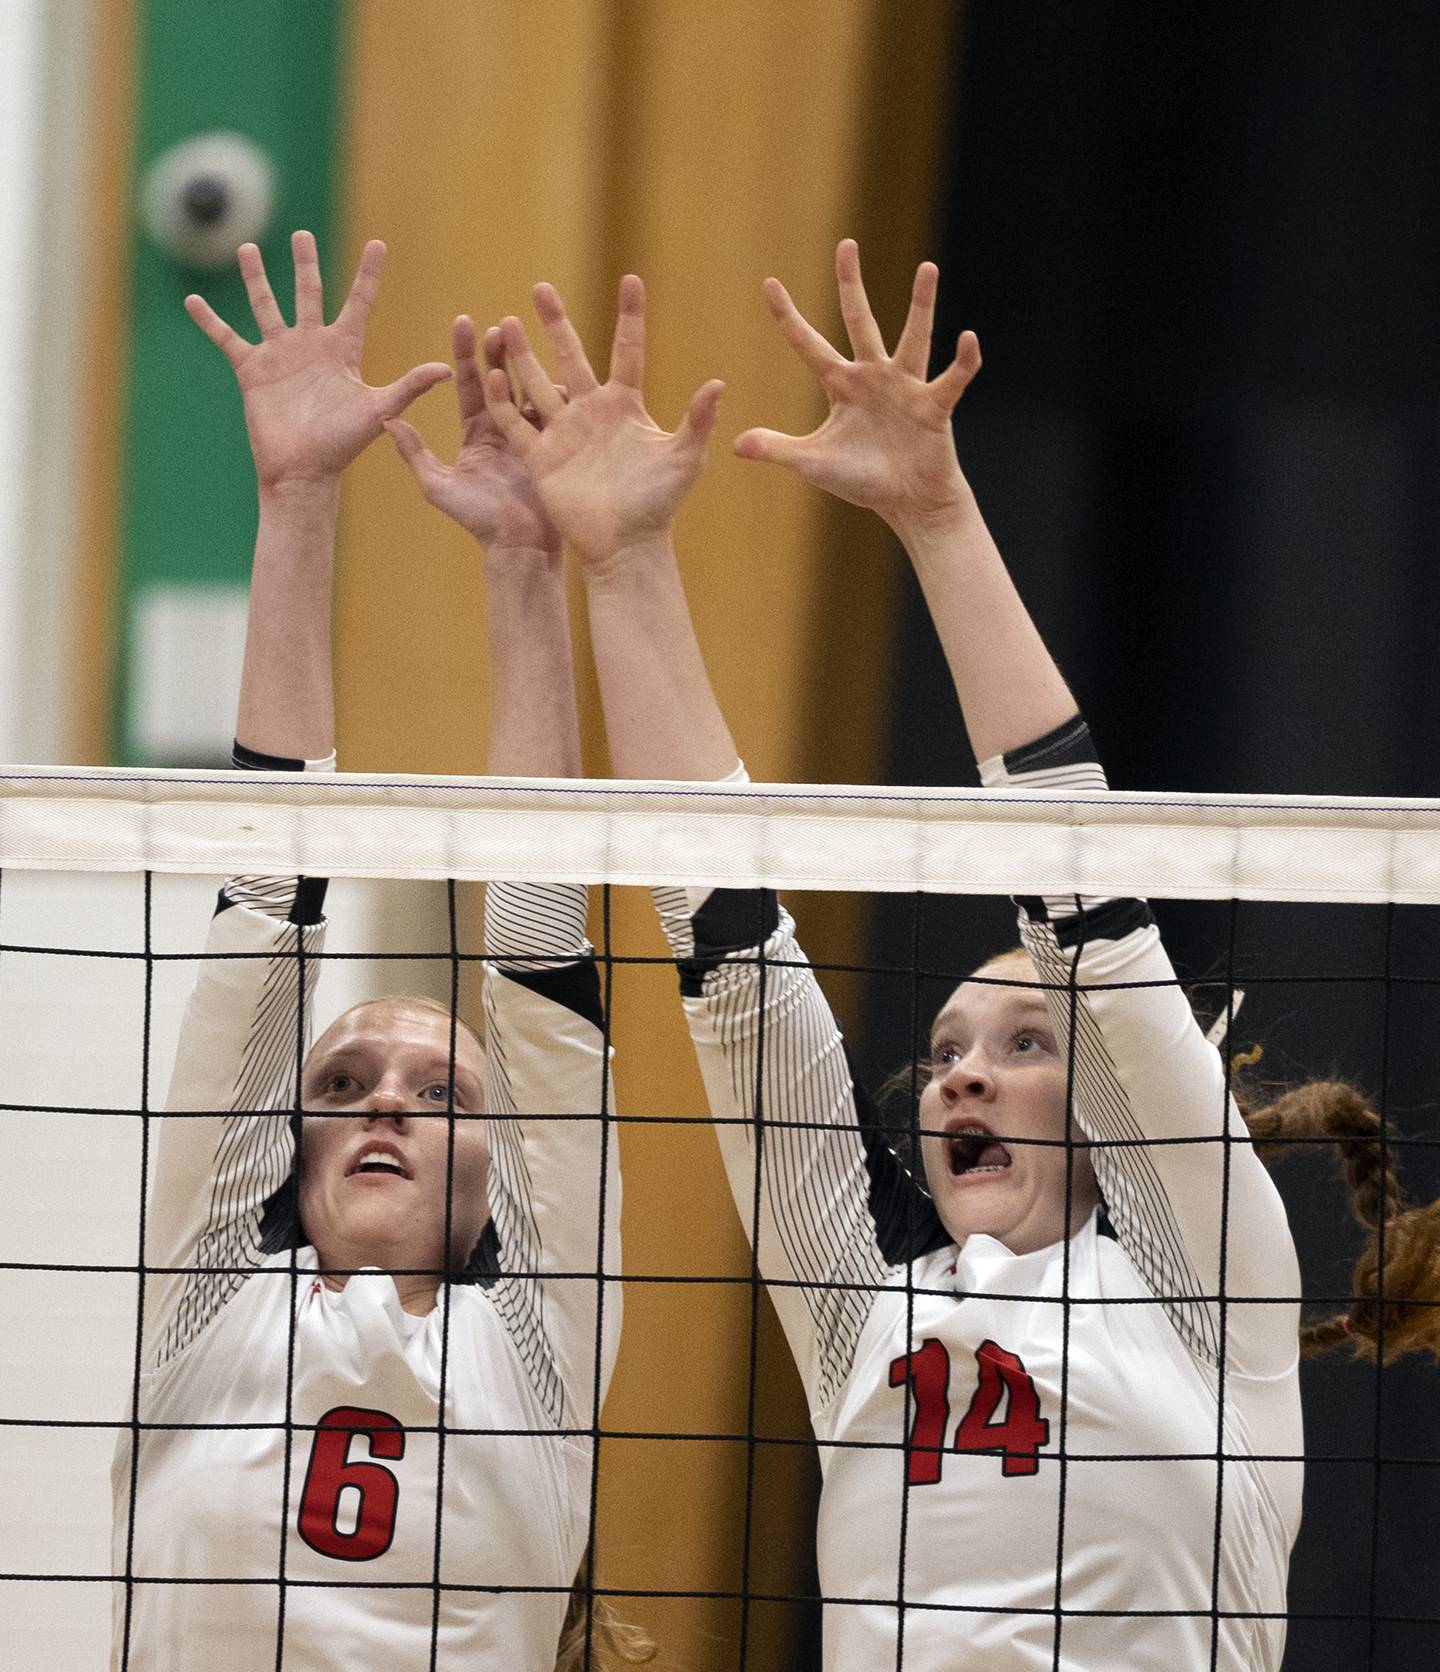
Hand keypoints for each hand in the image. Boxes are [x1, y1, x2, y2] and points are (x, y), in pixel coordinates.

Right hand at [185, 231, 450, 490]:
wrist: (304, 472)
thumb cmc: (343, 446)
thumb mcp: (379, 411)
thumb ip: (409, 386)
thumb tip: (445, 369)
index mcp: (342, 351)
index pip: (358, 302)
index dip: (369, 274)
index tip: (378, 244)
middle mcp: (311, 346)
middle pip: (309, 293)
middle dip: (306, 264)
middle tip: (303, 235)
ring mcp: (280, 356)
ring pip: (266, 305)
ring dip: (256, 278)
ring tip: (248, 248)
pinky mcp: (252, 370)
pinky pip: (226, 338)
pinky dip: (209, 320)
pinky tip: (192, 299)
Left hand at [385, 317, 559, 554]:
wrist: (519, 547)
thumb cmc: (478, 521)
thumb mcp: (439, 486)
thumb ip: (414, 453)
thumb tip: (386, 420)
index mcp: (477, 434)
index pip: (469, 385)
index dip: (466, 354)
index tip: (464, 321)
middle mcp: (505, 430)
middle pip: (502, 381)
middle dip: (500, 351)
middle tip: (500, 323)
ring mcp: (533, 437)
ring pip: (531, 392)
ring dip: (530, 364)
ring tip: (529, 337)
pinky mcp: (556, 448)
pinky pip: (557, 415)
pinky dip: (558, 393)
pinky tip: (561, 372)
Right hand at [482, 275, 723, 565]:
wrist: (627, 545)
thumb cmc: (659, 504)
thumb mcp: (685, 460)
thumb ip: (698, 421)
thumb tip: (717, 384)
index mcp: (625, 405)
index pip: (627, 350)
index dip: (630, 316)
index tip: (631, 279)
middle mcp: (590, 412)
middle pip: (570, 356)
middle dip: (555, 322)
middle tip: (540, 287)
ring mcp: (563, 433)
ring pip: (536, 383)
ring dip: (521, 355)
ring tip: (507, 323)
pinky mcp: (540, 458)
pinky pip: (516, 424)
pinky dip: (503, 402)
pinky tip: (490, 375)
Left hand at [734, 238, 980, 532]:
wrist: (906, 502)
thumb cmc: (862, 479)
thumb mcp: (813, 463)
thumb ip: (778, 449)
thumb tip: (735, 444)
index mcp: (842, 385)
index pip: (808, 345)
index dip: (788, 317)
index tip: (769, 283)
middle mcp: (873, 376)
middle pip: (859, 321)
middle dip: (850, 284)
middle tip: (846, 244)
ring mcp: (906, 387)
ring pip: (914, 338)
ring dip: (921, 305)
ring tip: (928, 269)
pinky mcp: (933, 407)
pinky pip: (951, 380)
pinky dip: (962, 363)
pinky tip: (968, 340)